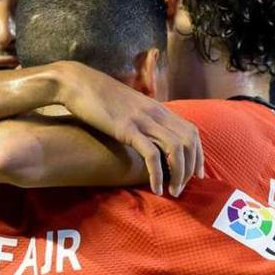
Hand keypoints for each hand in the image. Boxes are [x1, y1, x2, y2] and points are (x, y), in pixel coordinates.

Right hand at [54, 61, 203, 196]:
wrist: (76, 82)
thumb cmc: (98, 97)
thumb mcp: (128, 106)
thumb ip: (142, 118)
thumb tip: (148, 136)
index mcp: (157, 108)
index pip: (191, 131)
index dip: (198, 154)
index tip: (196, 173)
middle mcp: (155, 113)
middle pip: (189, 142)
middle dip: (190, 169)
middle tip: (183, 188)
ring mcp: (142, 120)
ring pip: (176, 149)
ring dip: (178, 174)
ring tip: (173, 192)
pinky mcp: (127, 128)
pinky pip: (152, 154)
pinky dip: (158, 174)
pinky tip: (156, 188)